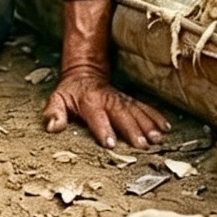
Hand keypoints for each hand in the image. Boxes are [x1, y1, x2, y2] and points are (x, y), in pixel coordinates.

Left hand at [43, 68, 168, 149]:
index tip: (111, 143)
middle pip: (121, 115)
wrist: (85, 72)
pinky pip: (144, 108)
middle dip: (133, 129)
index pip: (96, 116)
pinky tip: (165, 127)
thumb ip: (54, 112)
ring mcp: (121, 99)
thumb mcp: (57, 98)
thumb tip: (52, 127)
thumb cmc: (71, 91)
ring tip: (158, 138)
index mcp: (89, 102)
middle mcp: (108, 100)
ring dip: (148, 124)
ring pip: (136, 112)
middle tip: (143, 144)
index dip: (103, 129)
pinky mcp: (130, 100)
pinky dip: (155, 116)